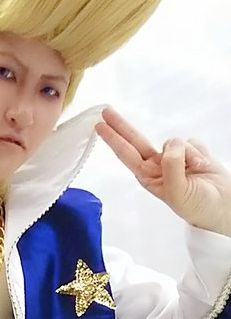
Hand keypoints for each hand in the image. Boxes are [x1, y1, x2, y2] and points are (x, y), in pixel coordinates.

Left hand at [96, 107, 230, 236]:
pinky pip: (192, 142)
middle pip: (136, 141)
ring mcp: (175, 158)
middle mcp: (158, 166)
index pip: (126, 155)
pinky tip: (204, 166)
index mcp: (148, 177)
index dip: (113, 140)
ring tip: (197, 171)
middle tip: (107, 112)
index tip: (99, 126)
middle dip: (122, 126)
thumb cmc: (197, 206)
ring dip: (188, 154)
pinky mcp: (192, 152)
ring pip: (174, 141)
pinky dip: (200, 153)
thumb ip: (171, 166)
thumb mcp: (177, 192)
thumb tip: (170, 145)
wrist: (223, 206)